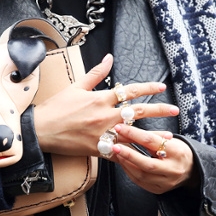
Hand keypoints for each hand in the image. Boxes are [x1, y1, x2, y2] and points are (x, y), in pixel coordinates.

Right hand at [34, 54, 178, 156]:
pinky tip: (144, 157)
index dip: (147, 88)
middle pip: (136, 112)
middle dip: (158, 110)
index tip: (161, 87)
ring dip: (151, 137)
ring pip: (132, 135)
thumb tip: (109, 58)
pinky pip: (118, 153)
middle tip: (175, 110)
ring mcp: (101, 133)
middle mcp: (103, 115)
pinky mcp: (96, 148)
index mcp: (99, 98)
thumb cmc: (56, 107)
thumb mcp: (76, 87)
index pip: (128, 91)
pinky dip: (131, 155)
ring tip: (168, 139)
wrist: (40, 130)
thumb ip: (96, 74)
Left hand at [111, 124, 197, 193]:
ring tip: (117, 154)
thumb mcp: (171, 140)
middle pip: (147, 163)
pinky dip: (129, 172)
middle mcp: (173, 169)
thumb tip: (129, 131)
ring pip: (142, 175)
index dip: (134, 134)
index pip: (152, 142)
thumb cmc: (178, 151)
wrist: (192, 170)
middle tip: (114, 145)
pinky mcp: (159, 190)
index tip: (120, 128)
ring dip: (126, 163)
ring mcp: (166, 182)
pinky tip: (123, 163)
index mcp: (178, 152)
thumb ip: (152, 137)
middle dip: (128, 154)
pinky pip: (140, 182)